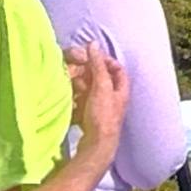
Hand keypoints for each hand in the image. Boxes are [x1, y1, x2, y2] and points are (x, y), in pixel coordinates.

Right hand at [64, 40, 128, 157]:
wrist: (96, 145)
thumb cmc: (103, 116)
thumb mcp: (101, 87)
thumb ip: (98, 65)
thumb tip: (93, 44)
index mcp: (121, 89)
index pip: (116, 68)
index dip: (105, 60)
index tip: (91, 57)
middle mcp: (113, 98)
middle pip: (100, 78)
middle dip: (86, 73)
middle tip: (74, 71)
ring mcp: (102, 108)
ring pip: (89, 89)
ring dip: (79, 85)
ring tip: (70, 84)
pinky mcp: (91, 117)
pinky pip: (82, 101)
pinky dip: (75, 97)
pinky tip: (69, 97)